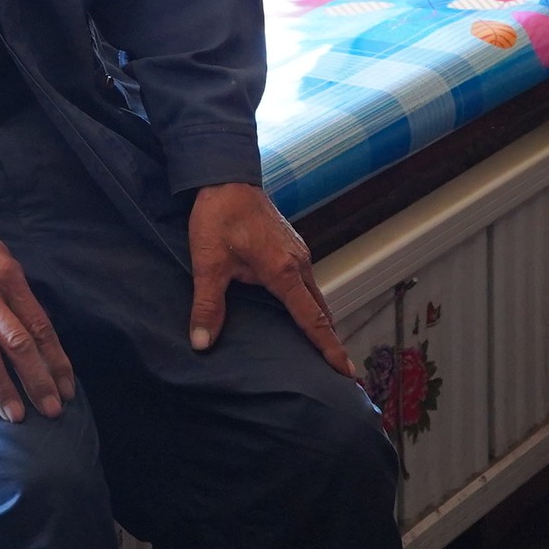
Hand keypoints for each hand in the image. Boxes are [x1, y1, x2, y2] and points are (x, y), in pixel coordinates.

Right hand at [0, 148, 73, 422]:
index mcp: (7, 275)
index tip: (68, 388)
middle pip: (18, 342)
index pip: (40, 325)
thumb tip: (38, 327)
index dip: (56, 360)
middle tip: (52, 411)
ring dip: (3, 386)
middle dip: (38, 380)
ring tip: (16, 416)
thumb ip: (16, 290)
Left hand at [186, 182, 356, 378]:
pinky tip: (297, 312)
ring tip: (319, 347)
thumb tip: (202, 343)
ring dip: (318, 320)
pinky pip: (306, 282)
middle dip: (329, 340)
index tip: (346, 371)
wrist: (226, 177)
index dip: (328, 347)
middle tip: (337, 370)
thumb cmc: (219, 216)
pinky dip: (308, 302)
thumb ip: (208, 304)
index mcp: (283, 272)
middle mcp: (299, 264)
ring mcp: (298, 253)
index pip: (312, 319)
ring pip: (314, 295)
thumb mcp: (208, 262)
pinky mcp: (291, 246)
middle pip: (321, 311)